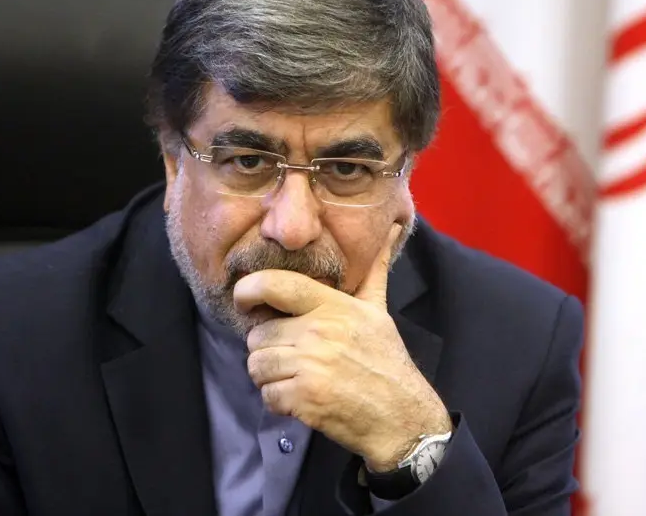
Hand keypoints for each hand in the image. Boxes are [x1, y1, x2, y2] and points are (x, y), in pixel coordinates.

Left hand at [234, 224, 451, 471]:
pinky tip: (301, 400)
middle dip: (267, 349)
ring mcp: (310, 366)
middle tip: (291, 358)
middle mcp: (318, 332)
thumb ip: (373, 272)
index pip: (275, 285)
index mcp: (333, 307)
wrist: (401, 416)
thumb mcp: (379, 311)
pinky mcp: (304, 398)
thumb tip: (392, 228)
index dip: (248, 289)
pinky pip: (267, 395)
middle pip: (258, 335)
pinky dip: (278, 402)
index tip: (244, 300)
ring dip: (269, 378)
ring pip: (257, 366)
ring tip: (295, 378)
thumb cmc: (386, 362)